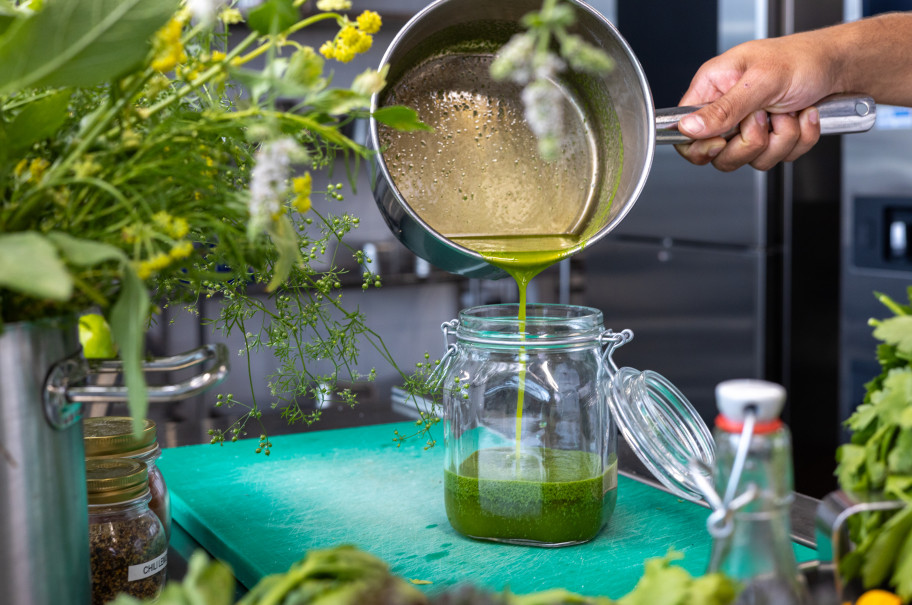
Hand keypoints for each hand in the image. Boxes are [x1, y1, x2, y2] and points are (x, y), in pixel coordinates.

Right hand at [673, 33, 835, 170]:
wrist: (842, 66)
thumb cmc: (804, 59)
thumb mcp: (761, 81)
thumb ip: (724, 109)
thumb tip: (687, 127)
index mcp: (713, 88)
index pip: (685, 132)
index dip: (701, 146)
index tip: (722, 142)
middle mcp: (727, 110)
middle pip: (719, 156)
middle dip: (752, 142)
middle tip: (766, 116)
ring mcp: (749, 128)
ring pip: (752, 160)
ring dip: (781, 139)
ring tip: (790, 111)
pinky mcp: (772, 139)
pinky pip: (778, 158)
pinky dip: (798, 140)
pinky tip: (803, 116)